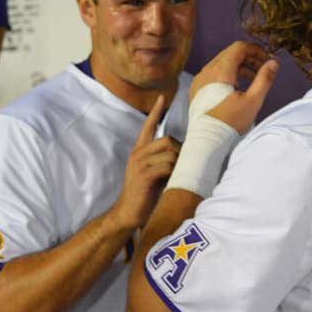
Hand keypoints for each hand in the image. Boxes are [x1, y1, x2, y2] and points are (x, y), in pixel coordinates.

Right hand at [112, 96, 180, 229]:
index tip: (161, 98)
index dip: (155, 112)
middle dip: (181, 152)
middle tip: (184, 167)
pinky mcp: (144, 175)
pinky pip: (167, 165)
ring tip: (178, 178)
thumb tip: (183, 154)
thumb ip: (162, 161)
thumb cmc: (144, 196)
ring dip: (180, 165)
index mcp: (139, 152)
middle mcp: (138, 154)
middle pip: (168, 140)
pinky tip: (173, 182)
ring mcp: (140, 164)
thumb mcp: (152, 174)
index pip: (147, 126)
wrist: (127, 214)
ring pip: (170, 153)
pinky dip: (175, 173)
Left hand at [191, 41, 278, 133]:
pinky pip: (212, 74)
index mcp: (220, 71)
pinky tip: (235, 88)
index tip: (266, 59)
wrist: (206, 141)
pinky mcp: (196, 89)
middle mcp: (206, 72)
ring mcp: (199, 80)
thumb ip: (264, 79)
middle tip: (262, 68)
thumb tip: (273, 62)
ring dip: (238, 66)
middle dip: (248, 58)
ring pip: (220, 63)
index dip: (255, 50)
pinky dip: (226, 74)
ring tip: (251, 79)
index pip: (238, 48)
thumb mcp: (252, 101)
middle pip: (229, 53)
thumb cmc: (229, 123)